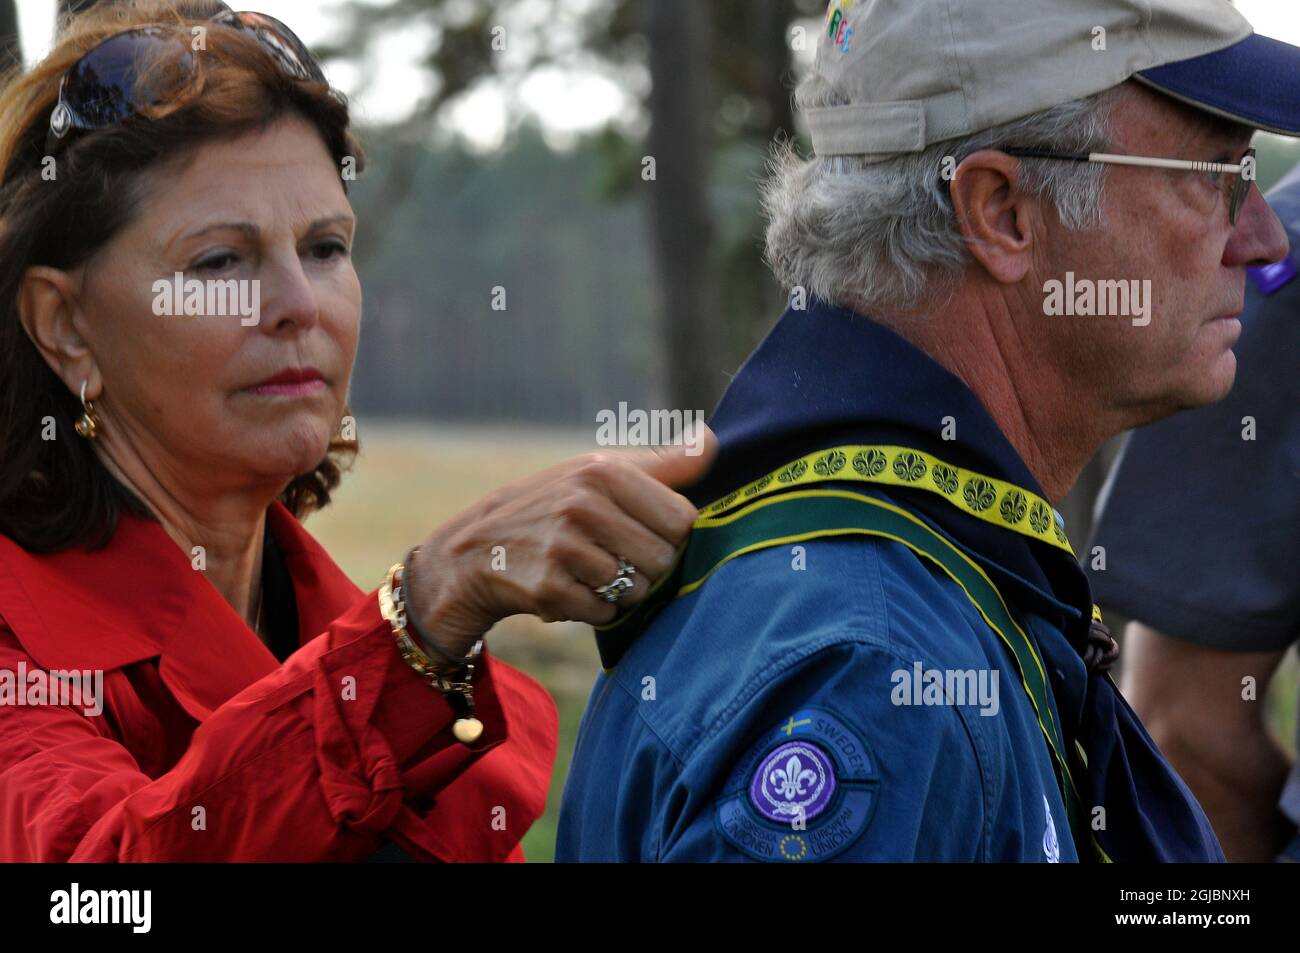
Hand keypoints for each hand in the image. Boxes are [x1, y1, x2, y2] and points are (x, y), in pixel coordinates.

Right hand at [405, 425, 717, 658]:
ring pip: (637, 589)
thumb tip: (713, 441)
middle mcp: (582, 503)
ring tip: (589, 572)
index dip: (669, 535)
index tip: (642, 532)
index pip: (682, 520)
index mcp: (604, 471)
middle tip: (612, 557)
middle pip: (664, 559)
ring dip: (620, 591)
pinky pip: (605, 612)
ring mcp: (563, 547)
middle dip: (646, 567)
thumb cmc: (557, 508)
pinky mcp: (549, 588)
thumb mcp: (601, 474)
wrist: (478, 549)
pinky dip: (595, 610)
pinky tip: (571, 590)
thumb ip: (664, 464)